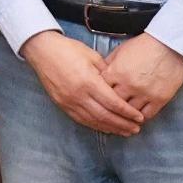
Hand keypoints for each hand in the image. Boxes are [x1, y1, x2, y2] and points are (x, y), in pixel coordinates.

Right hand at [18, 30, 144, 134]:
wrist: (43, 51)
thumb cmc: (68, 50)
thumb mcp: (92, 56)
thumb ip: (107, 72)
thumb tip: (120, 85)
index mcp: (89, 81)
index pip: (113, 103)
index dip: (127, 112)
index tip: (139, 117)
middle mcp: (79, 95)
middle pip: (105, 116)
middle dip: (122, 124)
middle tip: (136, 129)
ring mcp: (69, 102)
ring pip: (93, 121)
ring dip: (111, 128)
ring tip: (124, 132)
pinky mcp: (62, 105)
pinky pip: (82, 120)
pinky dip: (96, 125)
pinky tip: (106, 128)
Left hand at [104, 34, 182, 122]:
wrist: (170, 44)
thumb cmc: (144, 45)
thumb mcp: (120, 51)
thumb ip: (109, 65)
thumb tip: (99, 76)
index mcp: (116, 72)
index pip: (101, 91)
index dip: (100, 95)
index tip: (100, 99)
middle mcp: (129, 85)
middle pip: (113, 105)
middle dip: (111, 108)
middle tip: (109, 112)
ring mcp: (145, 93)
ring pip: (130, 113)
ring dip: (126, 115)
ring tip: (123, 117)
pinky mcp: (160, 98)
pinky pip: (147, 115)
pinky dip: (141, 117)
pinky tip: (138, 117)